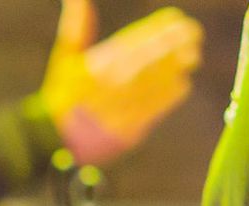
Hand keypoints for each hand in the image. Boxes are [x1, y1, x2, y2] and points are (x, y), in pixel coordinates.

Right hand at [40, 1, 201, 167]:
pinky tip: (176, 82)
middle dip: (185, 40)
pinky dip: (177, 88)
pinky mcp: (141, 120)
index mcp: (106, 60)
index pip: (150, 34)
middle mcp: (122, 79)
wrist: (55, 140)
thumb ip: (76, 25)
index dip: (170, 25)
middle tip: (193, 37)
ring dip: (182, 64)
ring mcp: (133, 101)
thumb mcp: (65, 59)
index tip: (178, 22)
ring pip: (174, 74)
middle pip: (168, 52)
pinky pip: (170, 98)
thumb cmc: (61, 96)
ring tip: (187, 59)